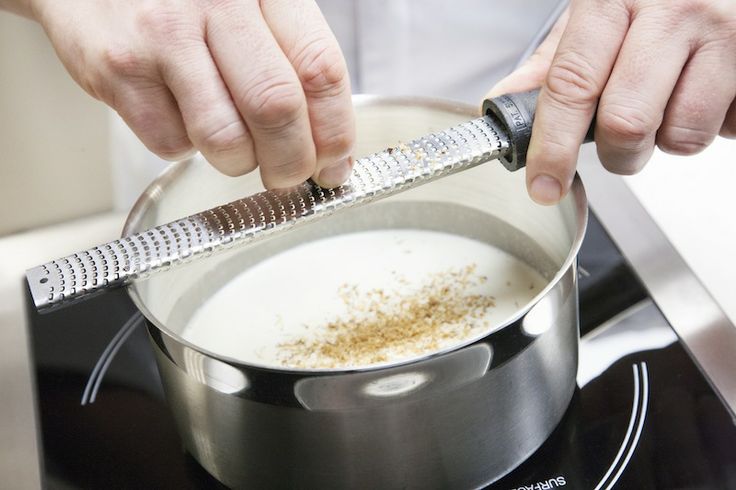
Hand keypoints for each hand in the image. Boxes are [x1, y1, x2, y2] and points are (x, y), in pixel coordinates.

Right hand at [30, 0, 354, 188]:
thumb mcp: (251, 7)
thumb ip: (292, 62)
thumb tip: (328, 147)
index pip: (319, 70)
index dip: (335, 132)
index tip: (335, 163)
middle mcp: (216, 3)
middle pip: (277, 108)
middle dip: (292, 162)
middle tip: (289, 174)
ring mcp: (162, 35)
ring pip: (225, 139)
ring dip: (238, 162)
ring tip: (233, 145)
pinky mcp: (118, 69)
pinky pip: (171, 144)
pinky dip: (186, 147)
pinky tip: (181, 115)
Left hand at [488, 0, 735, 204]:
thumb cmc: (651, 0)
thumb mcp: (594, 18)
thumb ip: (551, 66)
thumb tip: (502, 105)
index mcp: (612, 1)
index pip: (572, 84)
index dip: (553, 146)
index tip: (544, 184)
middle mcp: (670, 11)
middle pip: (625, 121)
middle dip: (616, 153)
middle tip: (618, 143)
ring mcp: (722, 32)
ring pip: (680, 134)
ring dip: (666, 140)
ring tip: (668, 105)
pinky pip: (725, 129)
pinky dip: (709, 126)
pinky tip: (704, 93)